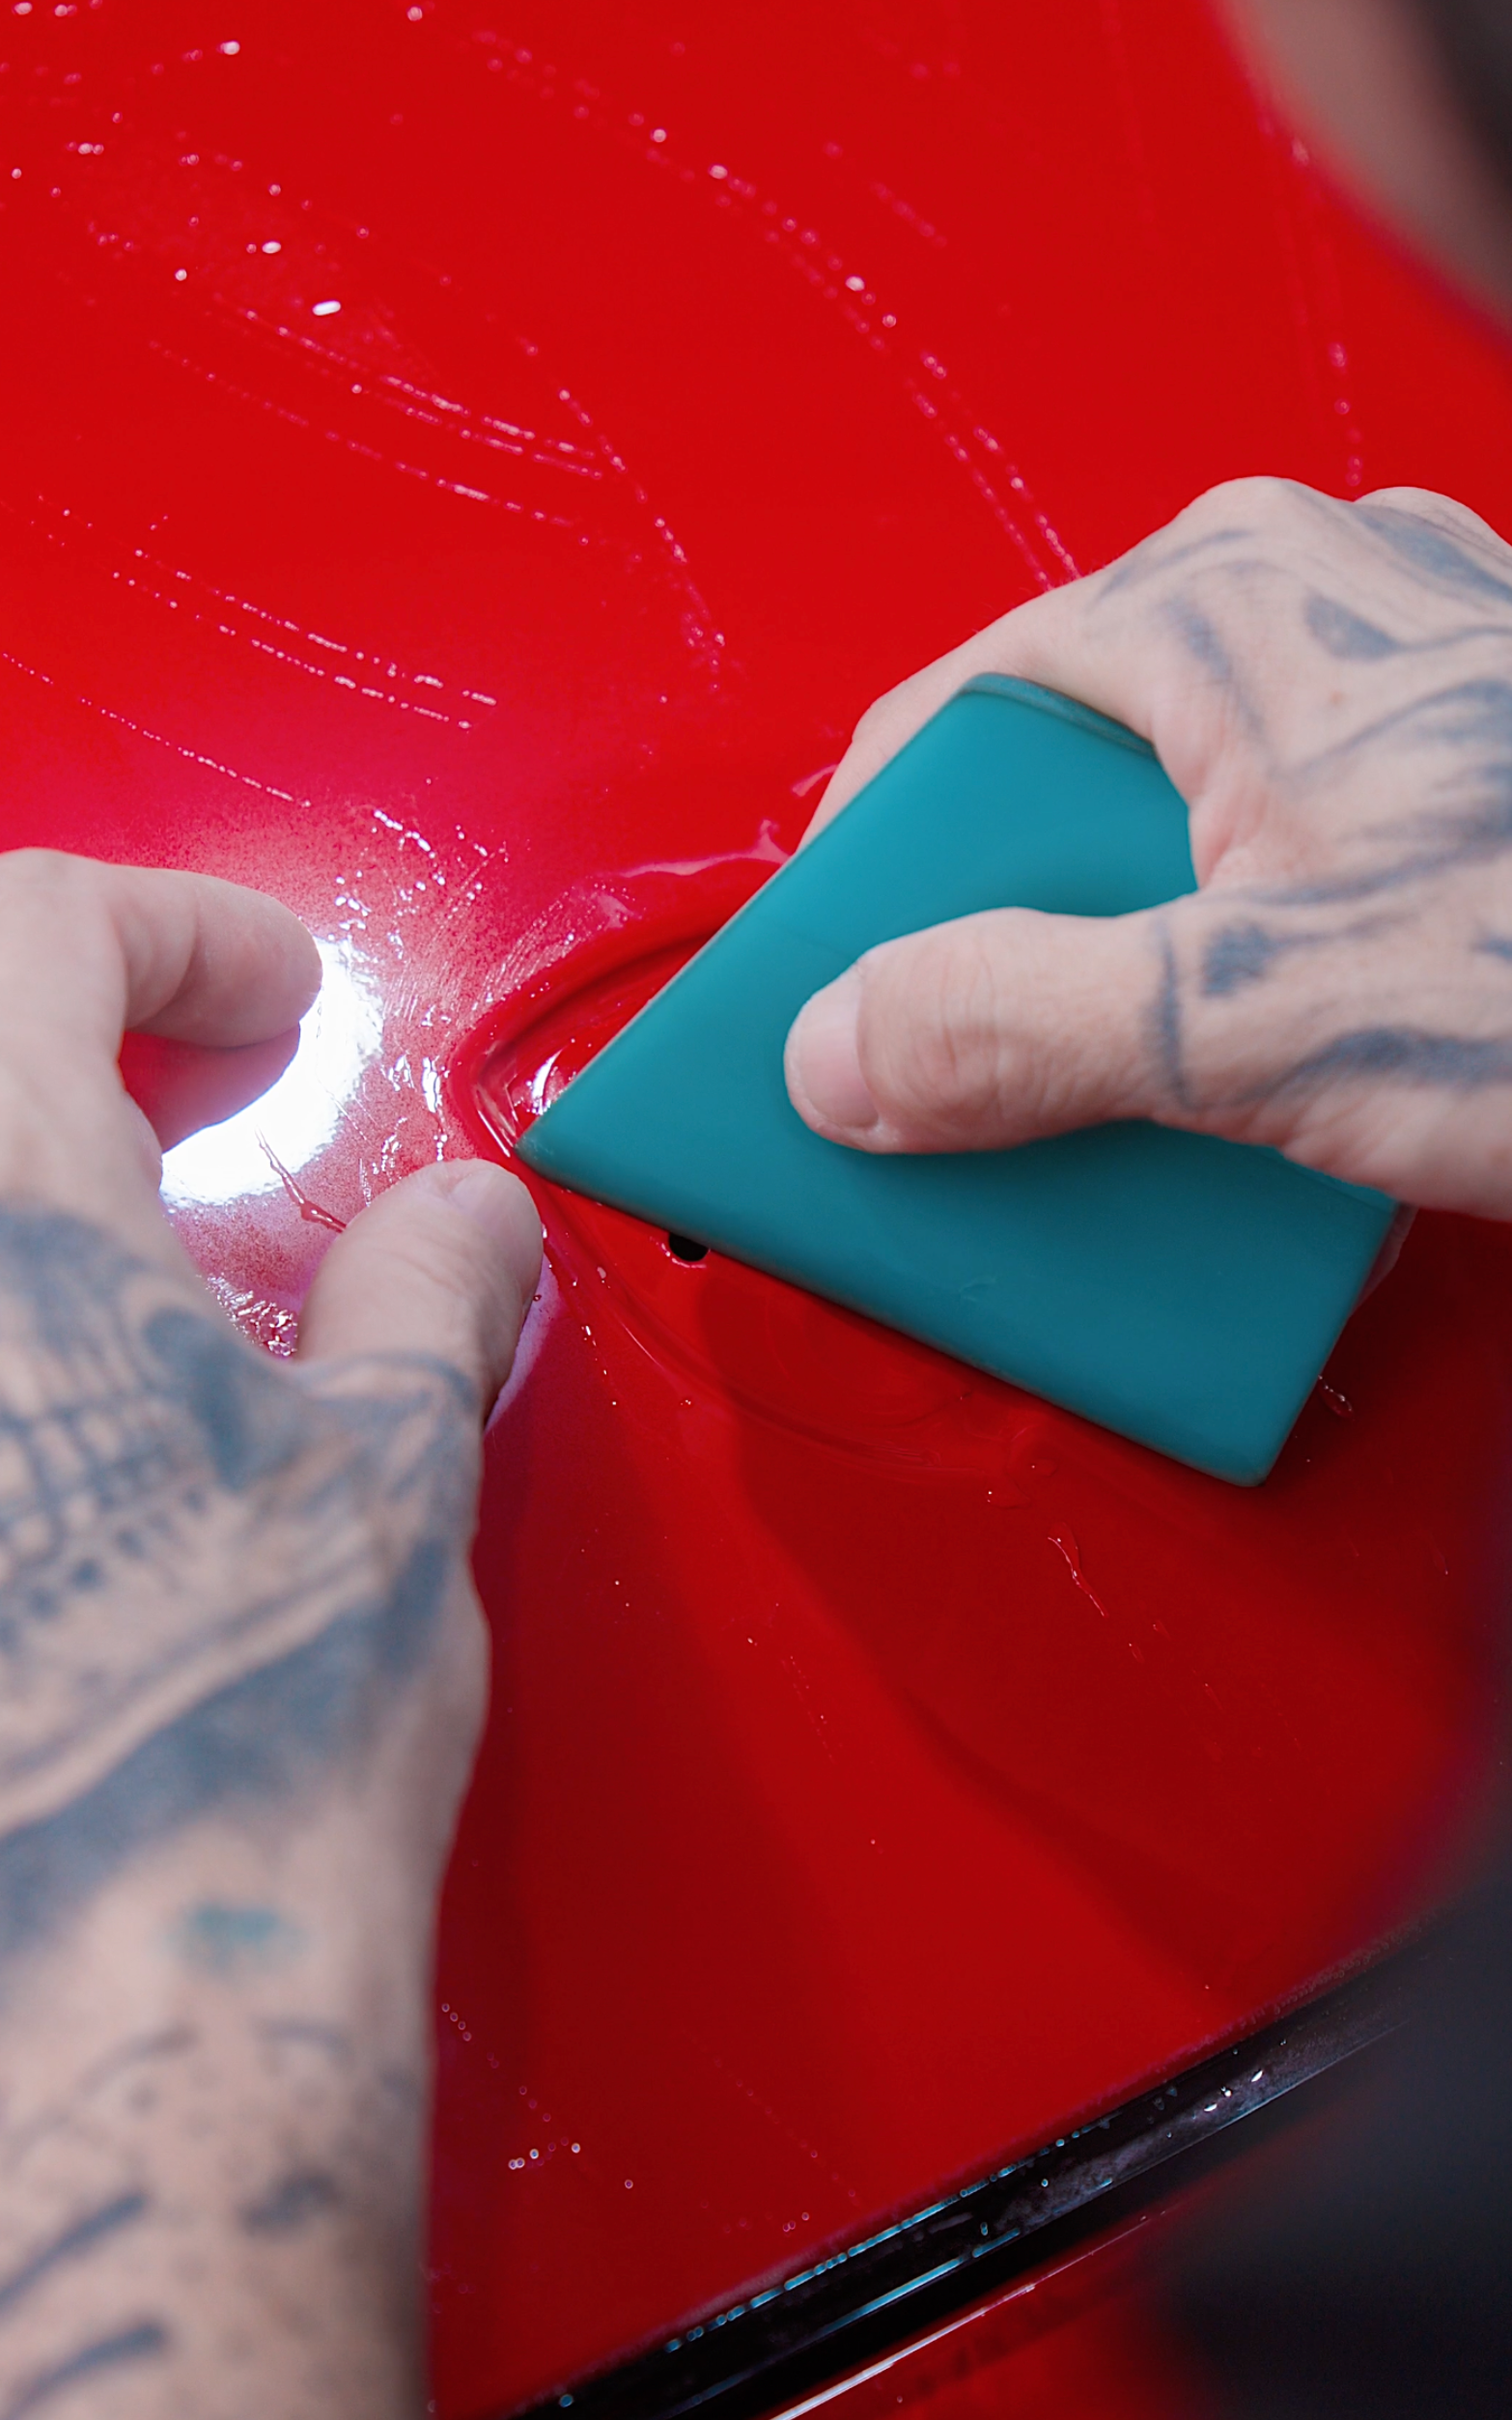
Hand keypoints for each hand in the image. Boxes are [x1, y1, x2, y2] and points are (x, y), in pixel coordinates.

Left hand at [0, 854, 539, 2416]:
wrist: (91, 2010)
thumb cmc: (223, 1742)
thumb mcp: (386, 1473)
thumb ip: (424, 1292)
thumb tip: (463, 1223)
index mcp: (0, 1206)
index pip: (42, 923)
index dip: (180, 922)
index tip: (267, 992)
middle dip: (70, 1027)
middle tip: (191, 1095)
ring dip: (31, 1191)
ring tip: (133, 1261)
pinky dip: (10, 1341)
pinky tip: (71, 1427)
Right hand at [784, 477, 1511, 1217]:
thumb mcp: (1258, 1013)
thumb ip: (1022, 1025)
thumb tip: (850, 1045)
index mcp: (1223, 599)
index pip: (947, 721)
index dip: (868, 877)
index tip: (841, 999)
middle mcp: (1309, 601)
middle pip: (1061, 789)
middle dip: (1022, 952)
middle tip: (1006, 1082)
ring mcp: (1401, 679)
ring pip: (1177, 839)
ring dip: (1144, 984)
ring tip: (1160, 1106)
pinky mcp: (1467, 767)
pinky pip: (1291, 868)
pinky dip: (1259, 976)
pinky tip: (1282, 1084)